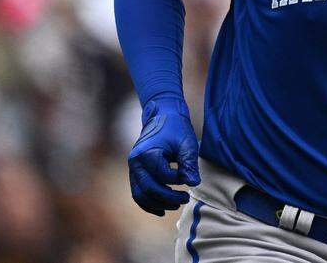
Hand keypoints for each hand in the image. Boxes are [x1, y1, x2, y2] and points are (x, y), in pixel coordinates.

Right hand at [128, 96, 200, 215]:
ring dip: (158, 204)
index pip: (162, 175)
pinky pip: (138, 193)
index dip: (178, 180)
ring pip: (140, 195)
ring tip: (176, 205)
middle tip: (185, 199)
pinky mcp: (135, 173)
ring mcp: (133, 168)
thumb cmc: (176, 129)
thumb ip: (189, 163)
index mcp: (147, 153)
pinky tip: (162, 210)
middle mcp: (136, 162)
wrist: (161, 116)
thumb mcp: (187, 143)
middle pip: (149, 189)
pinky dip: (148, 204)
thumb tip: (193, 183)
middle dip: (168, 198)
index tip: (190, 179)